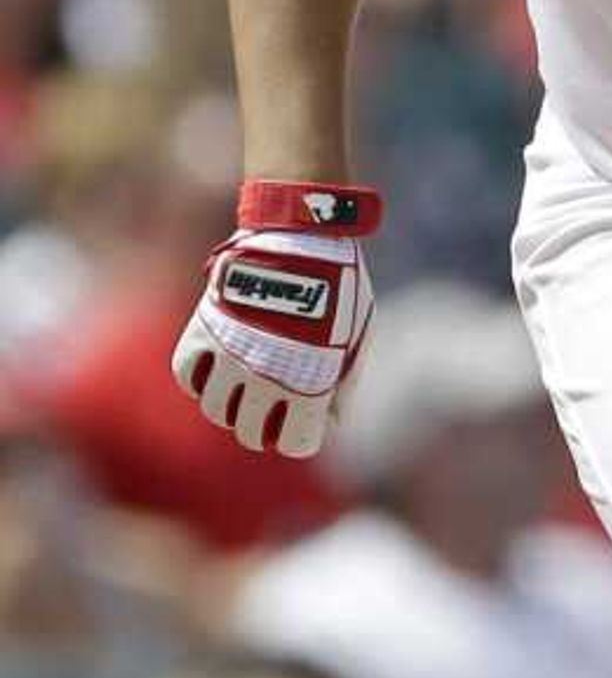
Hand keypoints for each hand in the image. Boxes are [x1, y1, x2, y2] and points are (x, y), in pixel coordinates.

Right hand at [171, 226, 373, 456]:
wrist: (302, 234)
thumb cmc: (340, 286)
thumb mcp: (358, 335)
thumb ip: (345, 381)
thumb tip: (330, 420)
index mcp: (310, 383)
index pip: (296, 443)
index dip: (298, 436)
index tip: (299, 423)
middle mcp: (267, 376)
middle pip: (250, 433)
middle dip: (260, 429)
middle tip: (263, 415)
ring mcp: (231, 354)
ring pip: (214, 410)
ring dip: (227, 407)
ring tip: (238, 390)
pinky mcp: (203, 330)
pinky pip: (186, 376)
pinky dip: (197, 380)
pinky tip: (213, 370)